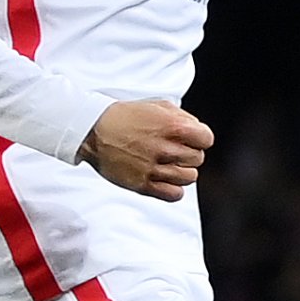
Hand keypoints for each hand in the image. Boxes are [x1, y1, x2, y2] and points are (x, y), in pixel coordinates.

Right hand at [79, 100, 212, 201]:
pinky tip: (164, 179)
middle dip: (189, 154)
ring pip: (189, 178)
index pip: (207, 139)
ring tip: (167, 164)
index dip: (200, 139)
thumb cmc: (125, 117)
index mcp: (172, 126)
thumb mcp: (158, 106)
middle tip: (173, 150)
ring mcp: (154, 168)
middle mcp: (165, 148)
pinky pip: (174, 195)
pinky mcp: (143, 184)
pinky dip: (173, 189)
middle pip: (198, 159)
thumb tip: (198, 131)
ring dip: (181, 171)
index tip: (190, 139)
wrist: (92, 130)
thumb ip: (183, 117)